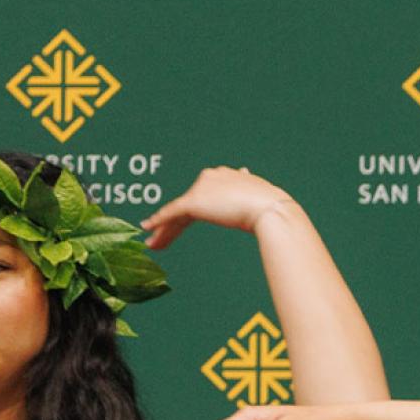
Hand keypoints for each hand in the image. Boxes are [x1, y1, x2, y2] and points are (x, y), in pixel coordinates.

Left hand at [141, 167, 296, 249]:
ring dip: (164, 229)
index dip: (193, 213)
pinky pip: (170, 213)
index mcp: (226, 175)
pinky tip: (147, 229)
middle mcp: (210, 177)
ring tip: (154, 244)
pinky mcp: (193, 201)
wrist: (270, 208)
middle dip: (174, 223)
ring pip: (177, 212)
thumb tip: (255, 184)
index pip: (204, 197)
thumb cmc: (273, 207)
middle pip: (187, 204)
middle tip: (162, 237)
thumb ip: (250, 193)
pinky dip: (158, 221)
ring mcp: (200, 188)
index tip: (185, 224)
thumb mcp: (260, 196)